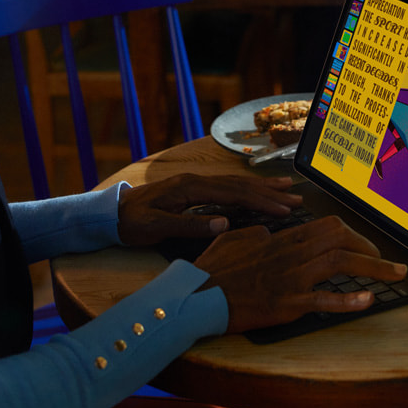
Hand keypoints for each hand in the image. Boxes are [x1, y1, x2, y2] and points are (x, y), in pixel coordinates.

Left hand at [118, 174, 300, 245]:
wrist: (110, 214)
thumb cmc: (131, 223)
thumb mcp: (156, 227)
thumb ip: (190, 225)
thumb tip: (224, 224)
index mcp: (191, 187)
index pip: (234, 193)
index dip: (261, 201)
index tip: (284, 209)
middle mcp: (196, 181)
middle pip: (240, 185)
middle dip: (270, 192)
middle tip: (297, 198)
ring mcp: (195, 183)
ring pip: (236, 184)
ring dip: (262, 187)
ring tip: (287, 188)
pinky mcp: (194, 189)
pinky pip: (227, 188)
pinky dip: (247, 189)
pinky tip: (257, 191)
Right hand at [194, 216, 407, 333]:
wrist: (198, 296)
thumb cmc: (213, 270)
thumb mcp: (234, 239)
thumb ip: (257, 234)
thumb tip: (269, 234)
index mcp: (281, 239)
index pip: (327, 226)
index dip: (353, 234)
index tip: (364, 245)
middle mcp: (291, 254)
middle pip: (341, 239)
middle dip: (371, 248)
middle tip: (388, 263)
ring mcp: (291, 278)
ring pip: (341, 263)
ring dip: (374, 268)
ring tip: (396, 275)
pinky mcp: (287, 303)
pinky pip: (324, 299)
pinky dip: (349, 300)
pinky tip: (368, 300)